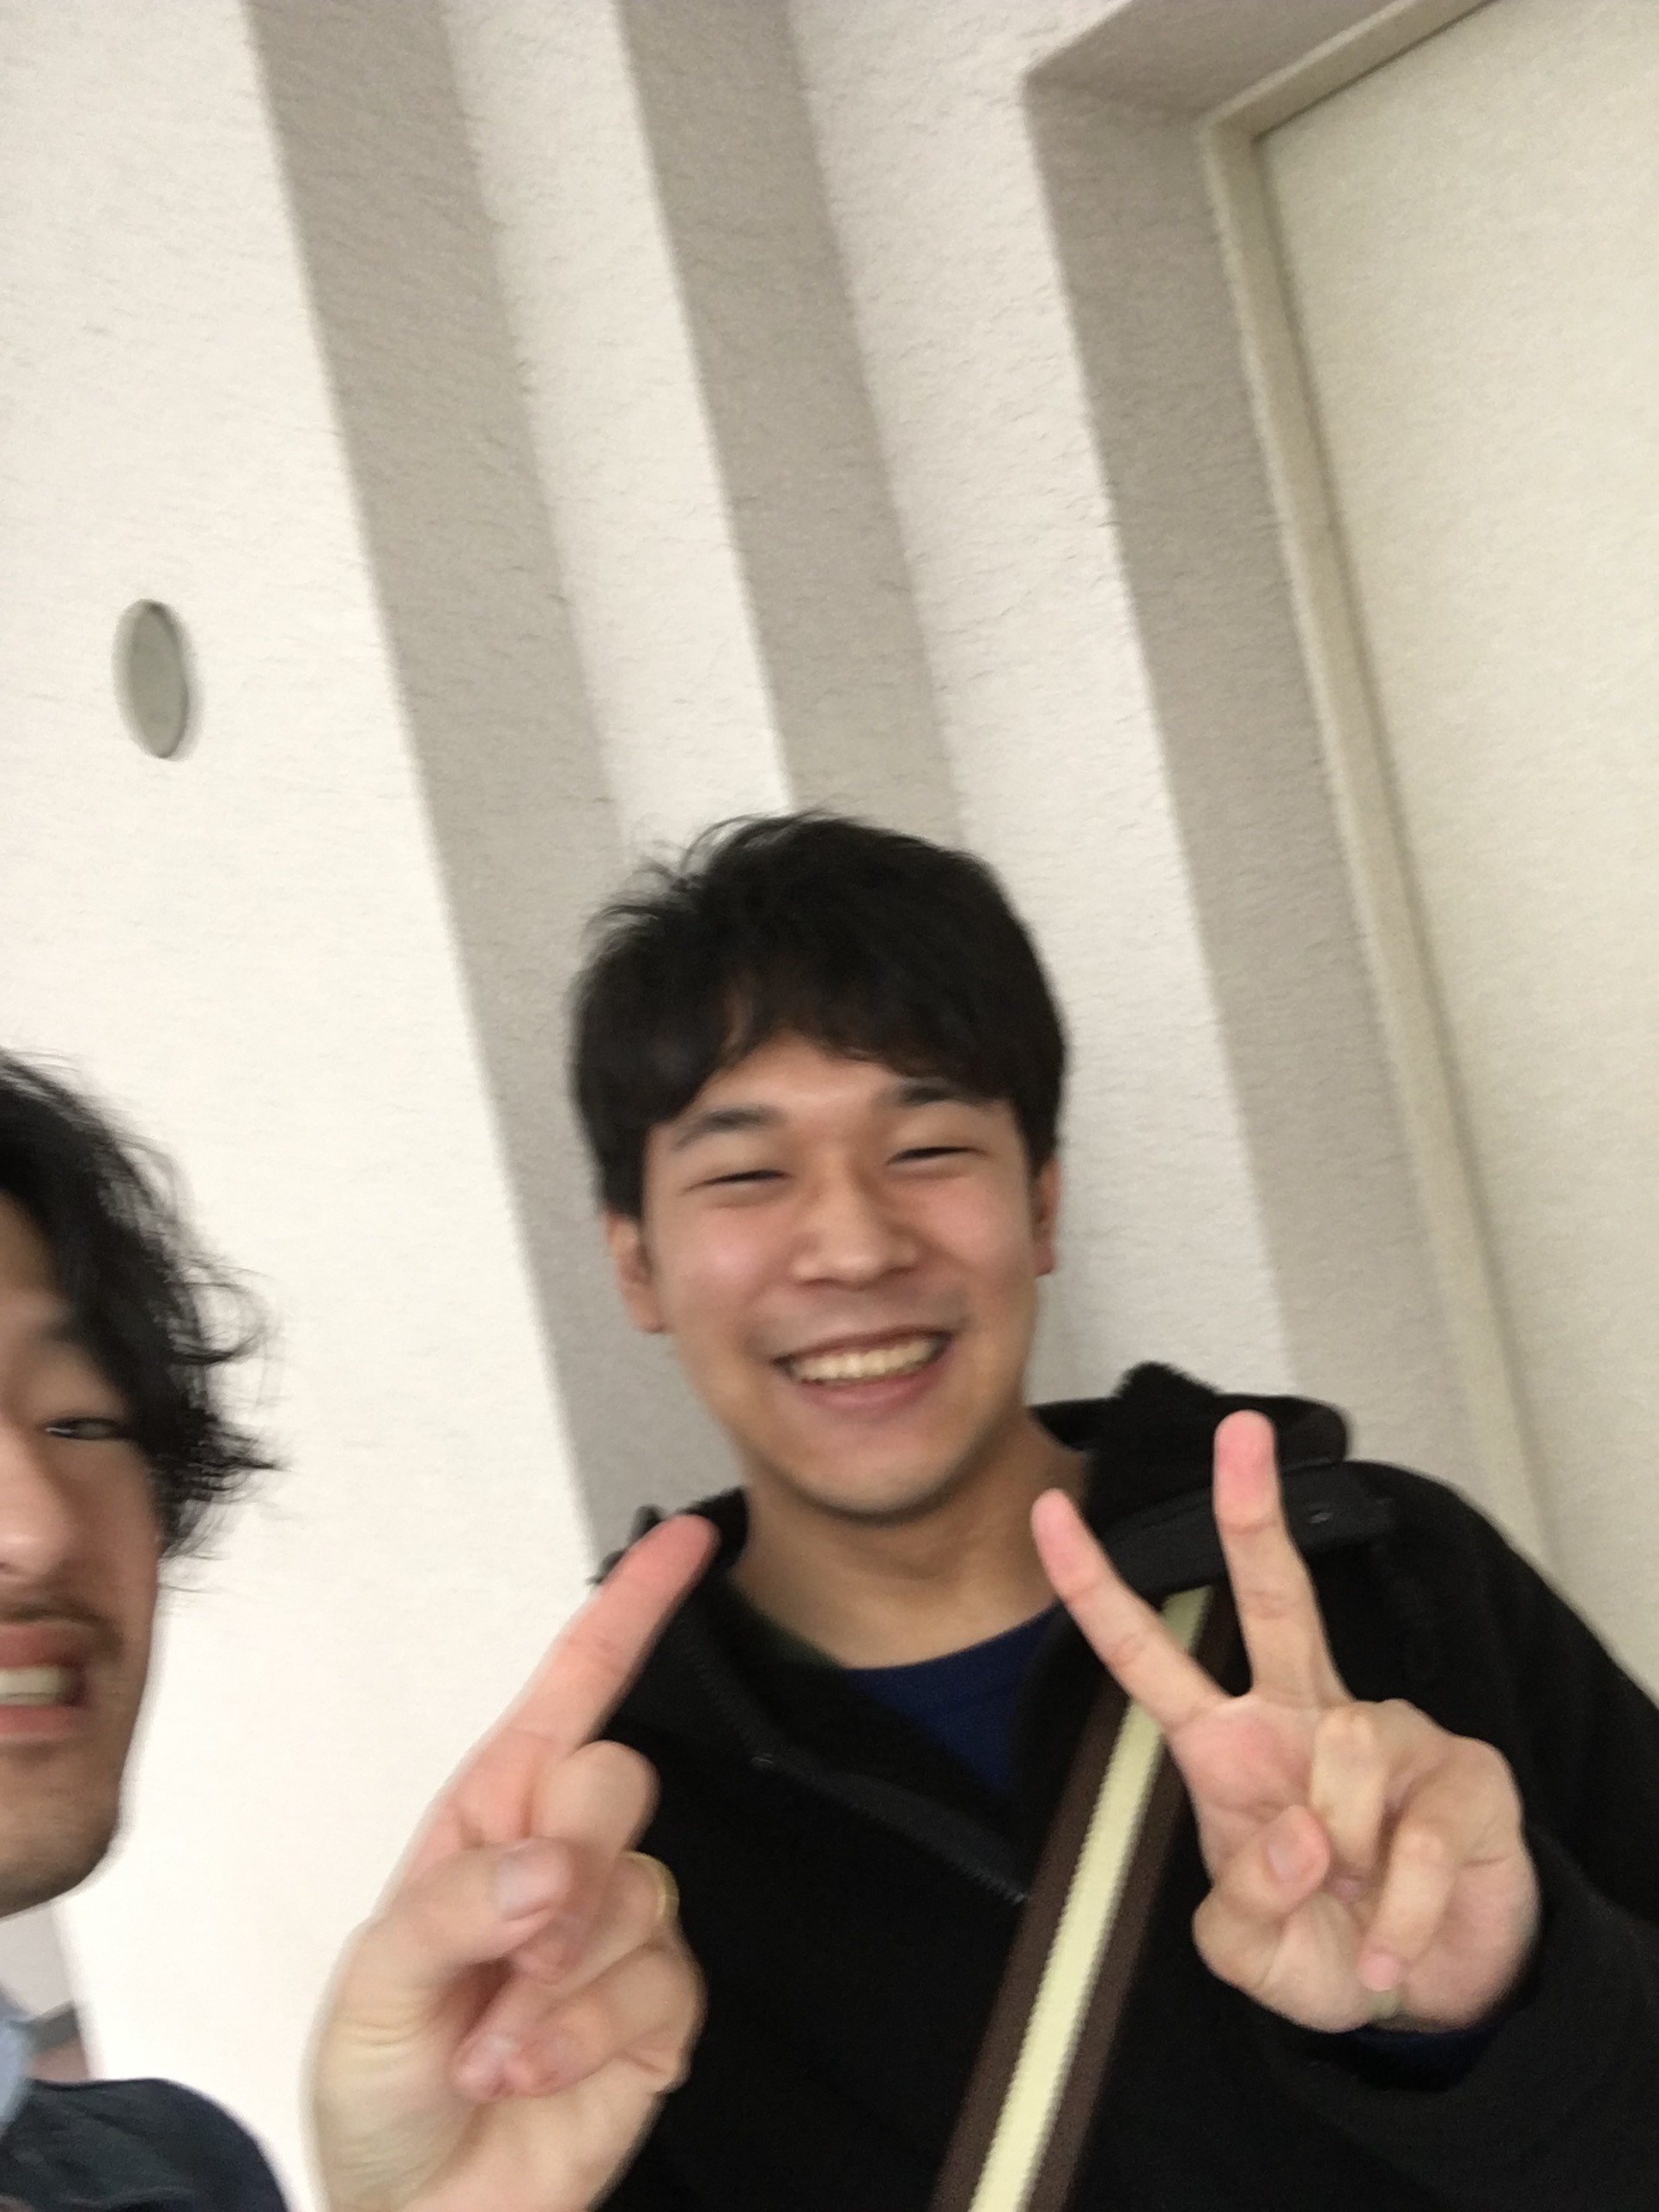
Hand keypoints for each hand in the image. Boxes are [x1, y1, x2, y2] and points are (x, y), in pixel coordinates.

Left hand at [311, 1514, 715, 2211]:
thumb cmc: (377, 2083)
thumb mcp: (375, 1985)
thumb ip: (455, 1906)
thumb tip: (550, 1867)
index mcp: (493, 1816)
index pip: (575, 1687)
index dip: (632, 1608)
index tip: (689, 1538)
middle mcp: (565, 1857)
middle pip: (618, 1783)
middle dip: (568, 1866)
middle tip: (512, 1947)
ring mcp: (620, 1933)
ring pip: (642, 1898)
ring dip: (556, 1991)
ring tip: (492, 2048)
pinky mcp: (658, 2013)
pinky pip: (663, 1988)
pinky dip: (586, 2038)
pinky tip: (532, 2071)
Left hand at [1032, 1412, 1538, 2034]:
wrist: (1431, 1990)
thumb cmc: (1323, 1945)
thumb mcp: (1250, 1954)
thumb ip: (1241, 1910)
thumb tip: (1299, 1833)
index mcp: (1229, 1747)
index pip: (1149, 1656)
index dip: (1094, 1589)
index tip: (1046, 1512)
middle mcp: (1304, 1716)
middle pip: (1272, 1595)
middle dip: (1251, 1510)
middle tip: (1240, 1430)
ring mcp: (1388, 1733)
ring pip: (1346, 1753)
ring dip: (1346, 1863)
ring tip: (1357, 1908)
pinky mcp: (1464, 1771)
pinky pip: (1416, 1838)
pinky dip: (1402, 1913)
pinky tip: (1397, 1937)